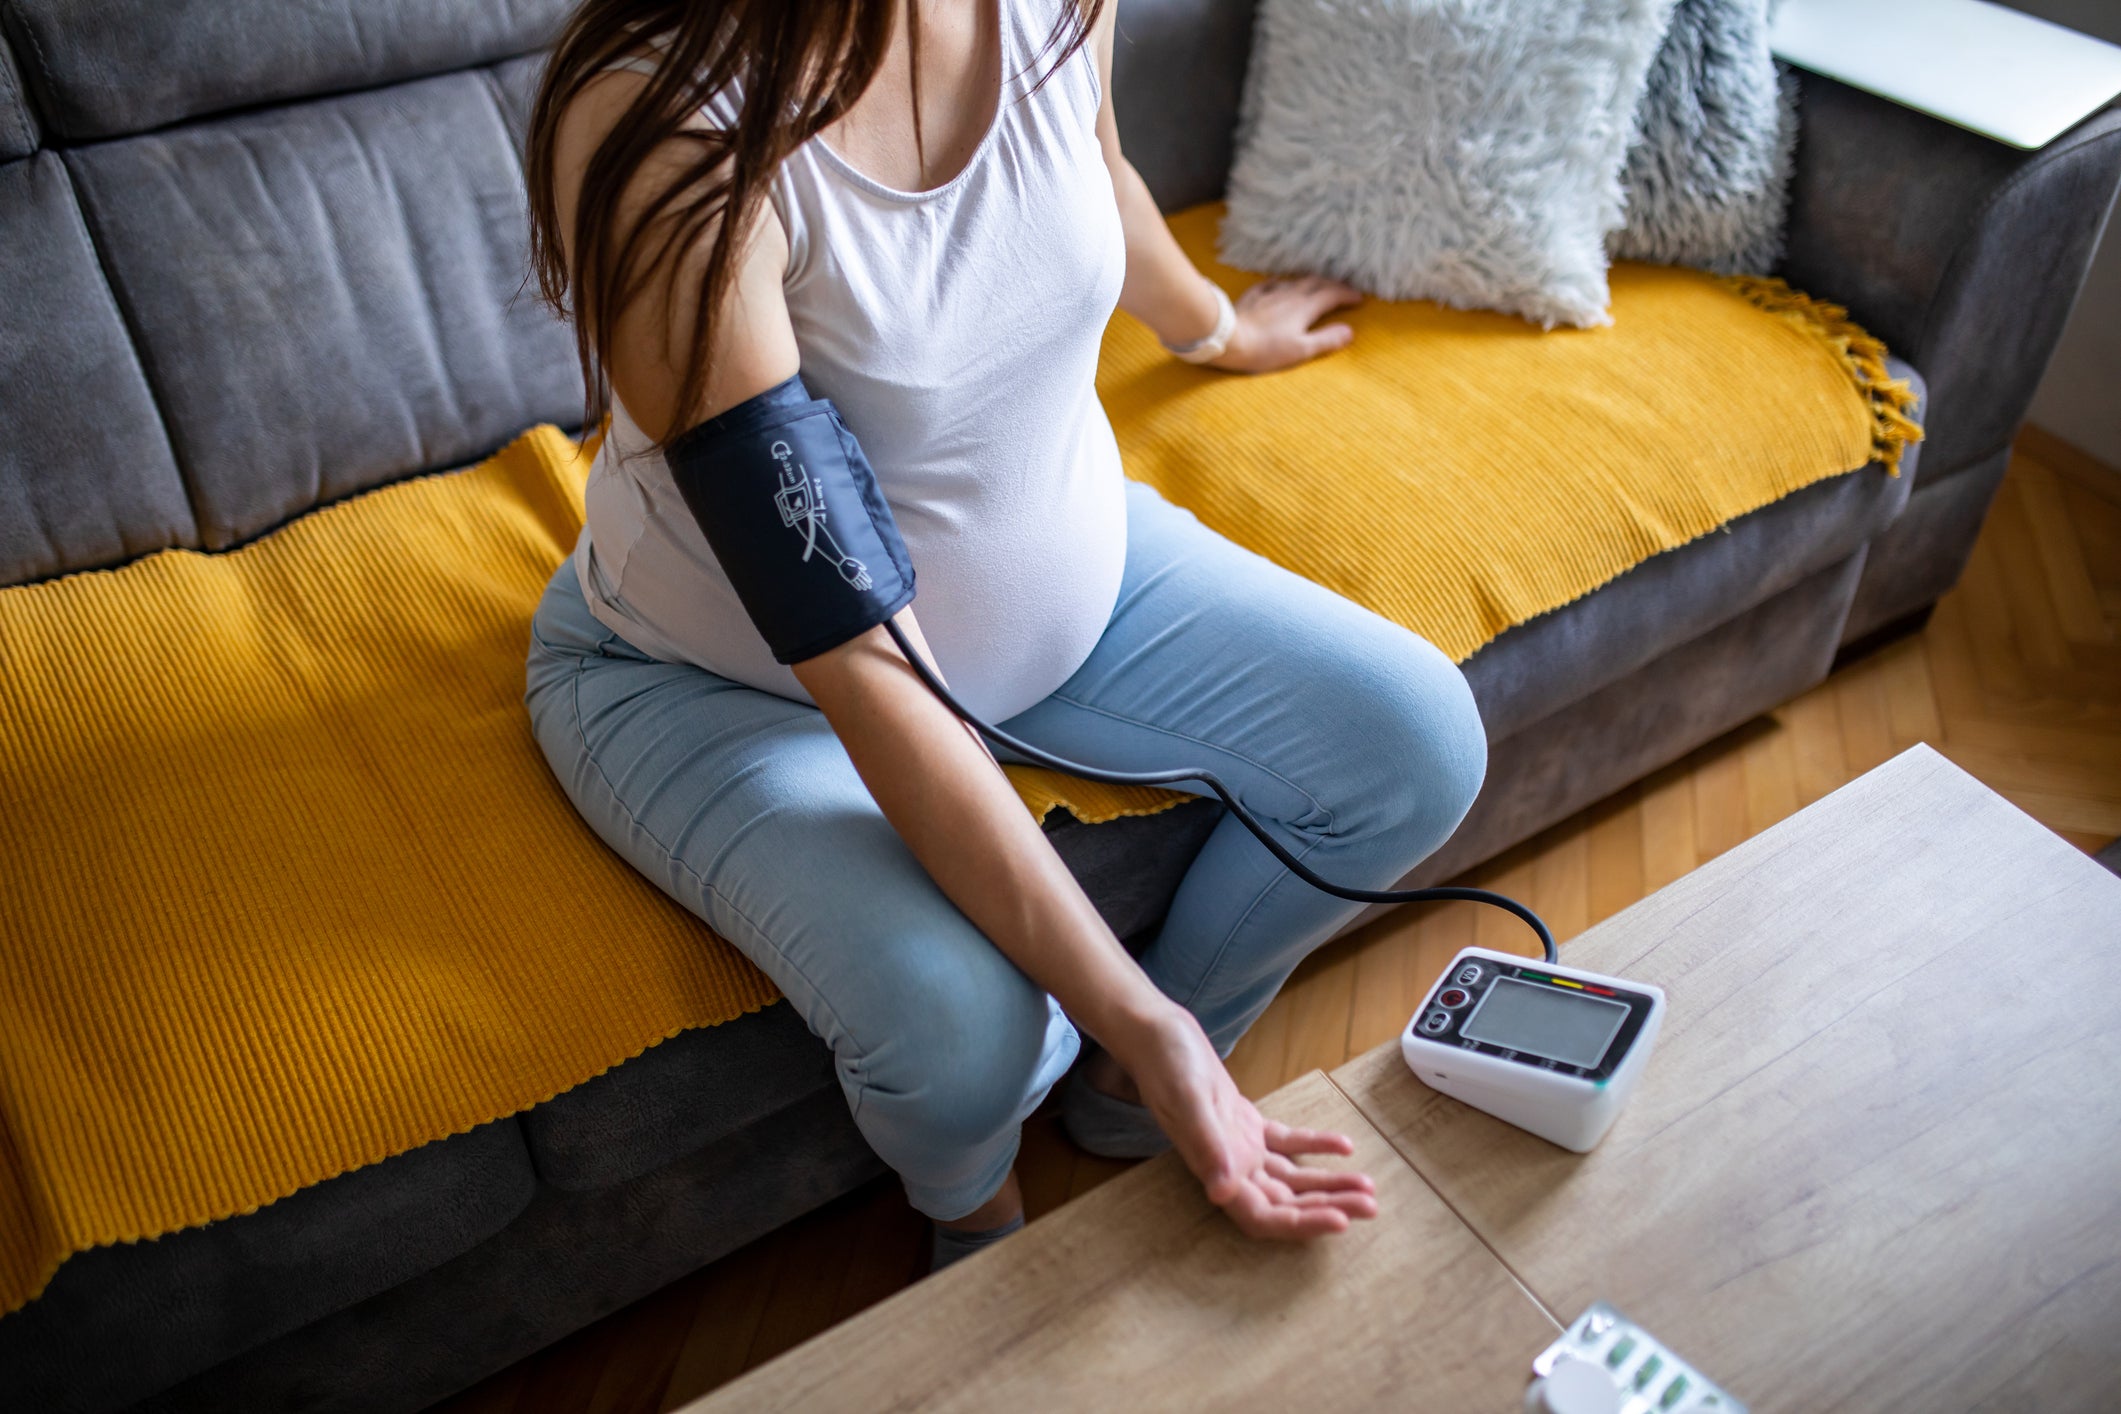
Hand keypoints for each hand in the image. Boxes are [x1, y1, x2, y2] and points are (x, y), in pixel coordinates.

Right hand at [1119, 1006, 1378, 1238]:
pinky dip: (1315, 1146)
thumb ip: (1207, 1147)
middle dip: (1328, 1207)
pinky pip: (1286, 1143)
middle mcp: (1229, 1167)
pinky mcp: (1243, 1122)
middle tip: (1370, 1206)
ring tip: (1367, 1187)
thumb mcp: (1189, 1102)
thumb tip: (1223, 1194)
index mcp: (1216, 1169)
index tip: (1340, 1221)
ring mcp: (1237, 1145)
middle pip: (1285, 1202)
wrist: (1156, 1033)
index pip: (1263, 1215)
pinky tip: (1344, 1145)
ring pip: (1291, 1177)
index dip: (1301, 1224)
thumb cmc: (1167, 1064)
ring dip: (1328, 1184)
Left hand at [1208, 275, 1363, 374]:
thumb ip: (1326, 339)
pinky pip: (1272, 283)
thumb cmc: (1265, 349)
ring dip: (1311, 281)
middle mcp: (1291, 294)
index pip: (1333, 295)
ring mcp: (1271, 292)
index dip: (1348, 295)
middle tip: (1343, 290)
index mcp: (1305, 307)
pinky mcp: (1254, 296)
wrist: (1229, 339)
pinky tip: (1281, 285)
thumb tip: (1349, 332)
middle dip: (1333, 285)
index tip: (1359, 299)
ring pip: (1296, 280)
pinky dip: (1283, 283)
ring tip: (1318, 286)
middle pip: (1317, 282)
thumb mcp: (1301, 350)